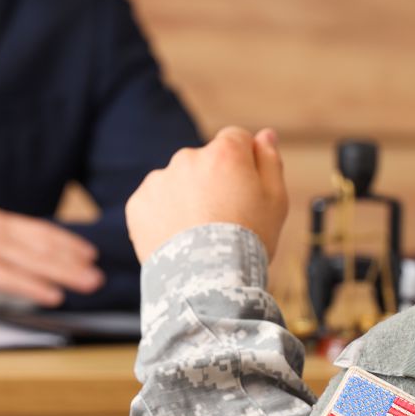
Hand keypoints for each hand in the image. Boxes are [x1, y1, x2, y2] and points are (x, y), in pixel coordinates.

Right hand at [0, 207, 103, 307]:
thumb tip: (9, 256)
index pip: (40, 230)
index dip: (67, 242)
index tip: (89, 253)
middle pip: (45, 245)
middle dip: (75, 260)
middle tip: (100, 273)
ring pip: (36, 261)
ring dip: (66, 273)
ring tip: (90, 284)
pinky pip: (12, 279)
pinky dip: (36, 287)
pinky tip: (55, 296)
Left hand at [126, 126, 287, 262]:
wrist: (206, 281)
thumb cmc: (248, 241)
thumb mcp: (276, 200)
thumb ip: (269, 161)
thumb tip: (263, 134)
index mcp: (224, 152)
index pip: (235, 139)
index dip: (243, 165)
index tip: (244, 192)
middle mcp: (187, 157)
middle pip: (203, 162)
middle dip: (212, 182)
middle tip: (221, 221)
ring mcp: (159, 180)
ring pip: (177, 183)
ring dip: (185, 199)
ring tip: (197, 235)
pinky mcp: (138, 204)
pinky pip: (154, 204)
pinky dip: (163, 217)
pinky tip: (178, 239)